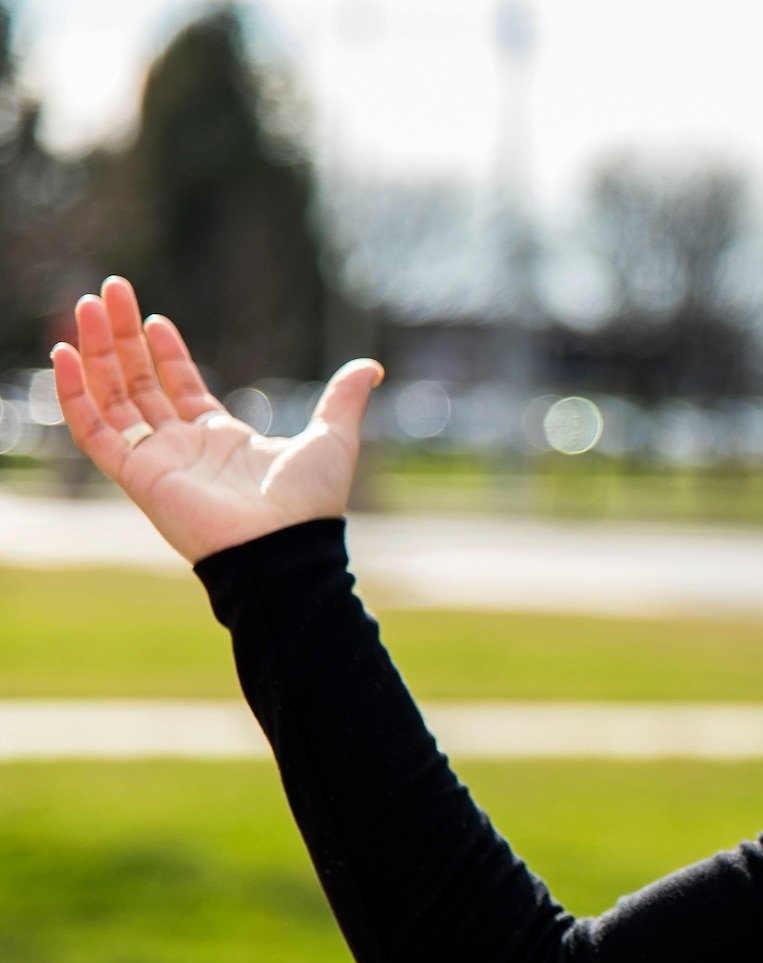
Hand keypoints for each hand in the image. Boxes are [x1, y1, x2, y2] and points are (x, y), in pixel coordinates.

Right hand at [51, 276, 382, 564]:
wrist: (286, 545)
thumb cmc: (309, 502)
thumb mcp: (333, 436)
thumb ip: (343, 399)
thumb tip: (371, 367)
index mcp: (221, 439)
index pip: (179, 387)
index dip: (165, 353)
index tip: (153, 318)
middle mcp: (183, 448)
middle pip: (139, 383)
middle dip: (121, 337)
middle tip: (108, 292)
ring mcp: (157, 461)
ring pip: (112, 397)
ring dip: (95, 352)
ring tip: (85, 306)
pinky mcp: (137, 475)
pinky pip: (93, 431)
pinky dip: (75, 395)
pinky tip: (64, 355)